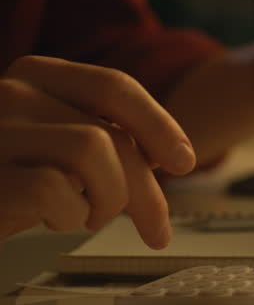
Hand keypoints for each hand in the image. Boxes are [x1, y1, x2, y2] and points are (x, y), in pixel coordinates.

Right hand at [0, 56, 196, 247]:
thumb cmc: (6, 176)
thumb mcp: (52, 143)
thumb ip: (98, 133)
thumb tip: (169, 155)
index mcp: (34, 75)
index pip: (115, 86)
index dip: (160, 124)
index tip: (186, 160)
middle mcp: (9, 93)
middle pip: (112, 132)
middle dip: (147, 189)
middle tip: (159, 229)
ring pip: (95, 151)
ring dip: (109, 199)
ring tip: (89, 218)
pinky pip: (56, 190)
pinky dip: (71, 215)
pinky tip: (54, 221)